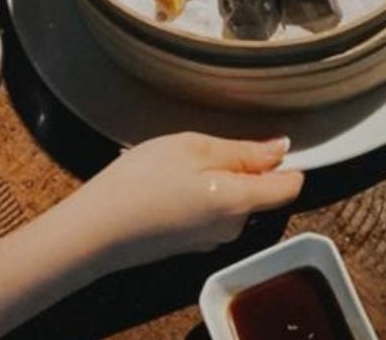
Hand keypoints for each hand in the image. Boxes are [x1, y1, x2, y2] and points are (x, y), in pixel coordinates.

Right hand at [61, 132, 303, 269]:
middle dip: (241, 167)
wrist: (95, 230)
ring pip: (232, 200)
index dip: (286, 161)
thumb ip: (243, 151)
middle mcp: (233, 228)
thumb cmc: (141, 183)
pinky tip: (167, 186)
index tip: (263, 142)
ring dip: (216, 179)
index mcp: (241, 202)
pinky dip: (197, 195)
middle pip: (260, 192)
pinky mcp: (189, 243)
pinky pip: (208, 212)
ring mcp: (210, 239)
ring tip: (178, 165)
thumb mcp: (193, 149)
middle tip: (201, 148)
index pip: (291, 186)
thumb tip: (281, 149)